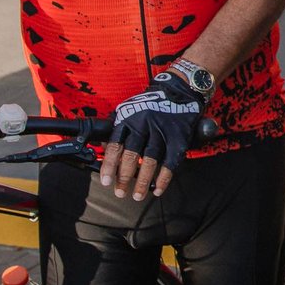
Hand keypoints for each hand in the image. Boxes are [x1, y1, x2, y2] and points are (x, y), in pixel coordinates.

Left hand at [100, 72, 205, 201]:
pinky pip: (171, 160)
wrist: (179, 88)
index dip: (109, 166)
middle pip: (131, 155)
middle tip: (120, 192)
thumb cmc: (151, 102)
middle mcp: (143, 123)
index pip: (115, 145)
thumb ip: (118, 128)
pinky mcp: (179, 135)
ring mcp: (162, 129)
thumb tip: (105, 150)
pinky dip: (164, 177)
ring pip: (150, 160)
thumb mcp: (130, 109)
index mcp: (128, 118)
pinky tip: (158, 189)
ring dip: (143, 181)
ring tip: (138, 195)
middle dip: (124, 177)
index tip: (106, 182)